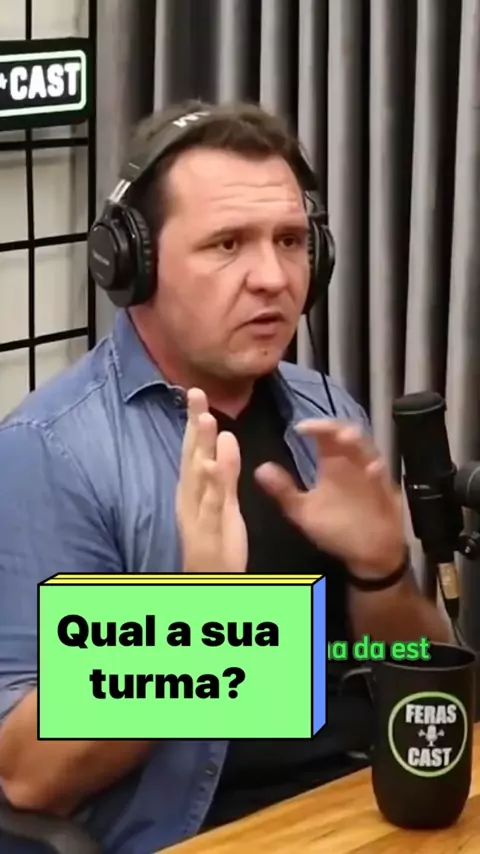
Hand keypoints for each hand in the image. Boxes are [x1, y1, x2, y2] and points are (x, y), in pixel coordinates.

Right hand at [176, 388, 247, 573]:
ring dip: (201, 447)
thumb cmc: (214, 542)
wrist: (208, 582)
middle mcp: (190, 499)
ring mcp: (198, 515)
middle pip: (191, 455)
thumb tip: (224, 439)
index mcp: (192, 491)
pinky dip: (212, 483)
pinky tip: (214, 463)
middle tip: (195, 392)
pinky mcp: (211, 531)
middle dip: (193, 424)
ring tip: (206, 418)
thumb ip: (223, 472)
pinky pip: (212, 505)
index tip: (196, 392)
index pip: (192, 450)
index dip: (193, 421)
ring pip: (199, 476)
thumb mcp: (221, 502)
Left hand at [255, 420, 404, 578]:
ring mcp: (371, 477)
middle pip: (348, 436)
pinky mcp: (385, 494)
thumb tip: (261, 469)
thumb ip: (284, 490)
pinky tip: (371, 470)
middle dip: (339, 429)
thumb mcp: (304, 511)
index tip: (299, 428)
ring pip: (368, 452)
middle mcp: (352, 464)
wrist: (367, 553)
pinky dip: (378, 473)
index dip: (315, 427)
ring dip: (358, 444)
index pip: (325, 436)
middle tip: (329, 429)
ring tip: (346, 438)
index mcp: (332, 464)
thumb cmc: (336, 528)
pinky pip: (384, 481)